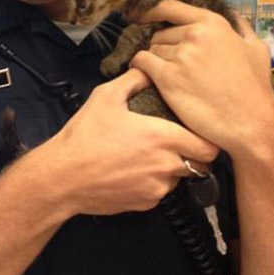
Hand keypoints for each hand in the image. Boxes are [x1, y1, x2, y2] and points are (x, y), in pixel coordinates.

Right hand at [38, 66, 218, 217]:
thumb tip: (147, 70)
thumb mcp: (106, 97)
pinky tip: (133, 171)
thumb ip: (133, 80)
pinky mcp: (146, 204)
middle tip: (176, 143)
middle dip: (193, 155)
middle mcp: (166, 166)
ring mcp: (157, 188)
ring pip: (179, 179)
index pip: (209, 146)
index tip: (198, 133)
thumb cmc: (84, 137)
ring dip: (171, 169)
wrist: (63, 177)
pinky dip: (153, 183)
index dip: (207, 139)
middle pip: (200, 165)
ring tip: (148, 156)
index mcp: (163, 138)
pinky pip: (160, 192)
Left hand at [128, 0, 273, 155]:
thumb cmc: (255, 88)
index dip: (151, 12)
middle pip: (159, 34)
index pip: (169, 7)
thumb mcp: (257, 48)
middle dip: (162, 47)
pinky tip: (147, 76)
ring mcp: (180, 55)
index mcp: (212, 23)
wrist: (252, 122)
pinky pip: (141, 63)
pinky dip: (140, 68)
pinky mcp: (168, 77)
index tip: (141, 17)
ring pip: (151, 50)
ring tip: (169, 77)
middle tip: (172, 65)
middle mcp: (194, 34)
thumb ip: (243, 28)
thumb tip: (235, 16)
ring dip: (155, 61)